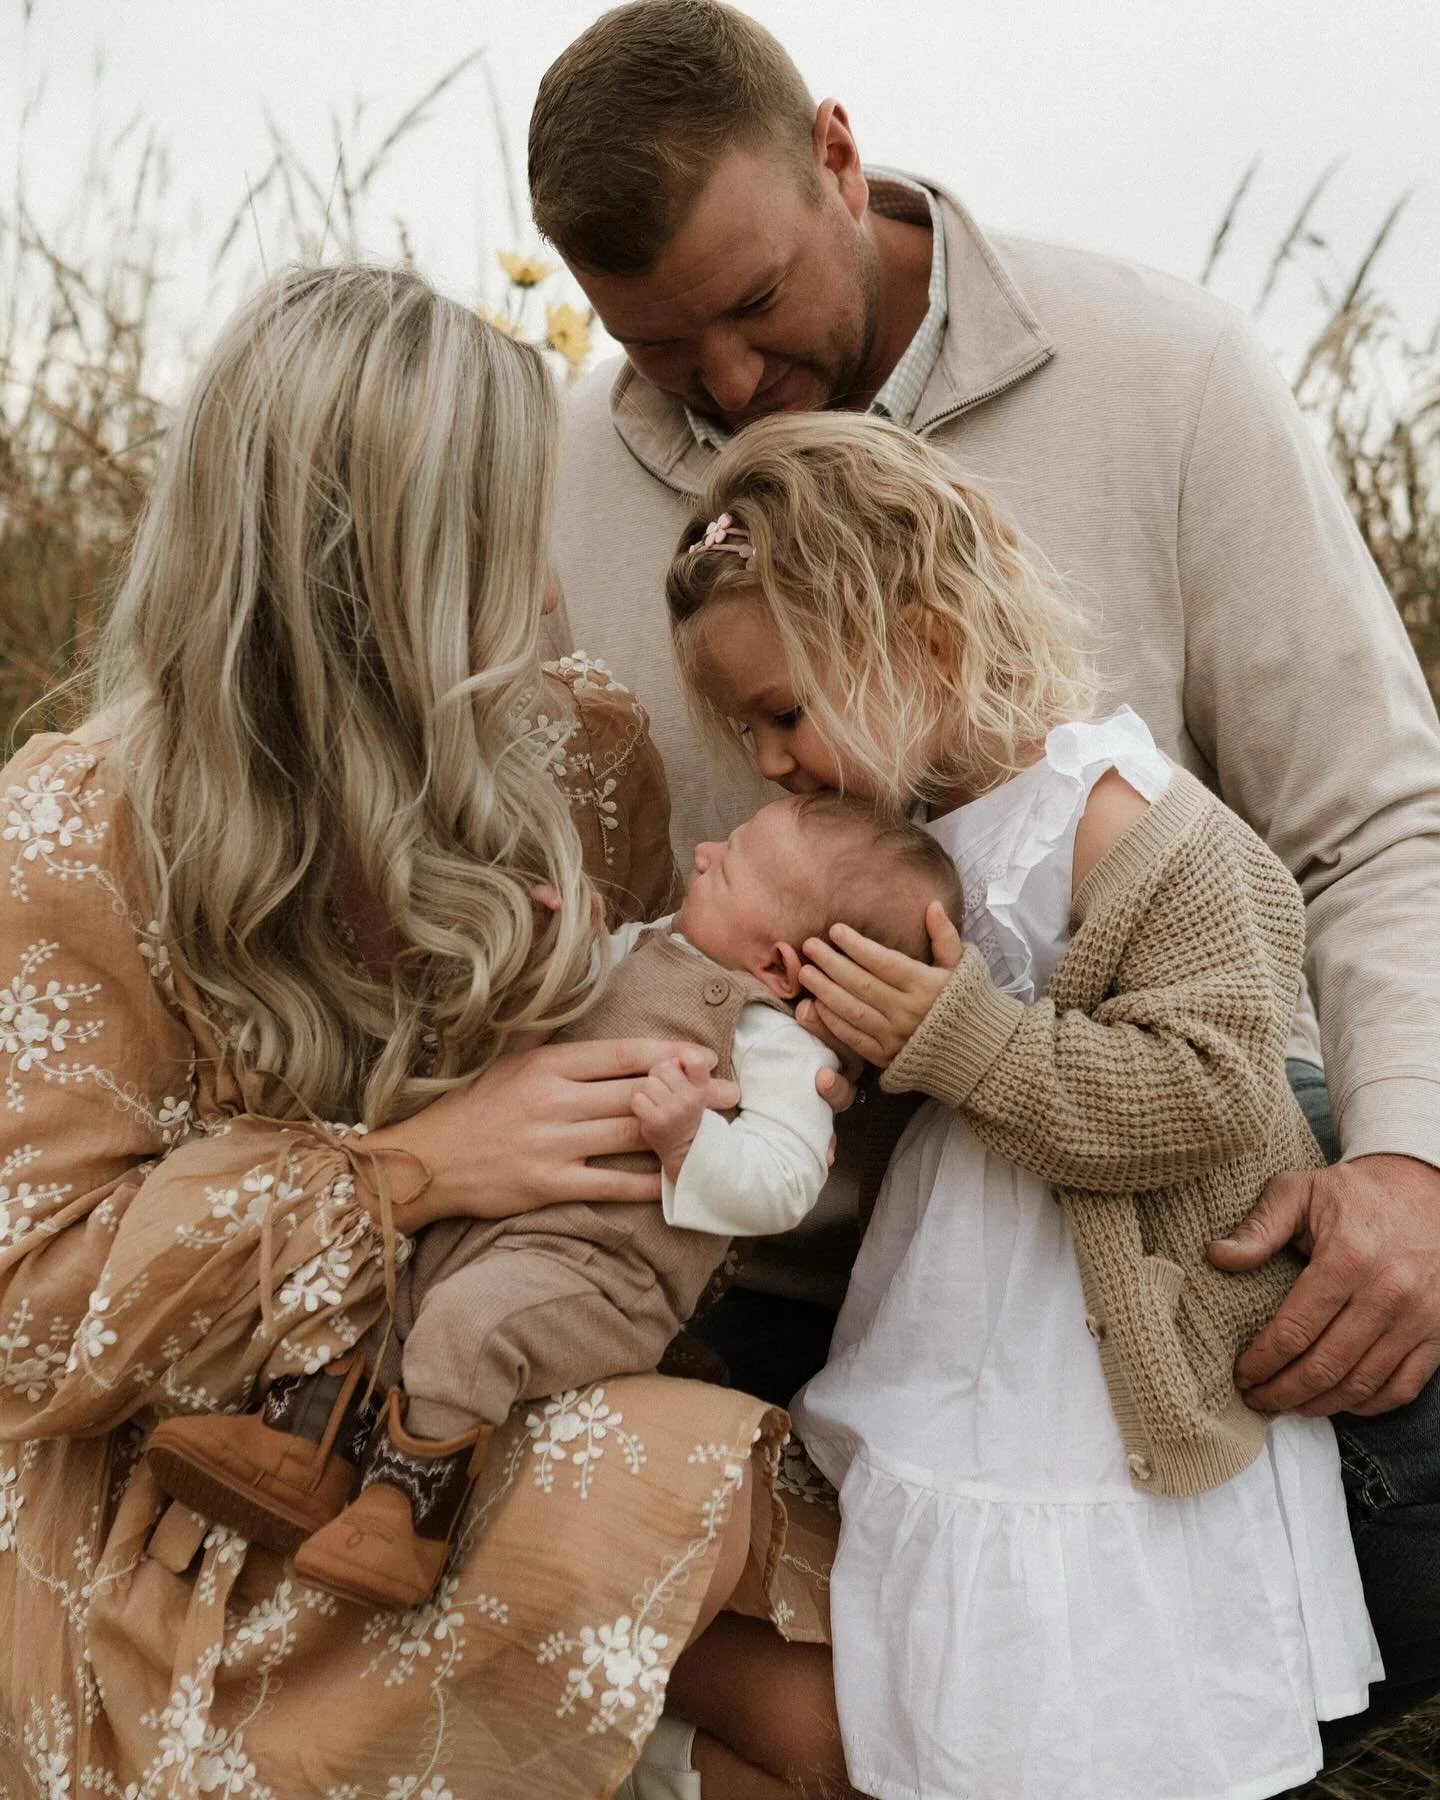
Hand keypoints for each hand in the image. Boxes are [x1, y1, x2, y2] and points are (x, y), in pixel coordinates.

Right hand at [362, 1038, 740, 1226]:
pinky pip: (609, 1183)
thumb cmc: (470, 1107)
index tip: (704, 1055)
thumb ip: (543, 1030)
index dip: (668, 1054)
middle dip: (690, 1091)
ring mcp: (551, 1143)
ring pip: (630, 1134)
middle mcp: (553, 1100)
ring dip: (677, 1131)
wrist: (425, 1162)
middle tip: (731, 1092)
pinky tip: (674, 1178)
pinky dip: (645, 1182)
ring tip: (716, 1131)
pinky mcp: (547, 1184)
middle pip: (637, 1092)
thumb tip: (568, 986)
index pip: (621, 1053)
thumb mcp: (506, 1059)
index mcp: (548, 1064)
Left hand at [631, 1049, 714, 1181]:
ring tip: (656, 1102)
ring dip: (646, 1091)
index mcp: (702, 1087)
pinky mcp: (656, 1122)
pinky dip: (638, 1104)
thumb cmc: (685, 1111)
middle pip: (662, 1068)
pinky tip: (647, 1112)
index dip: (685, 1057)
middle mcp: (691, 1099)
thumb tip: (679, 1053)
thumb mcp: (696, 1089)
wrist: (683, 1149)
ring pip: (647, 1083)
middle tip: (665, 1091)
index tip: (683, 1061)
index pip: (696, 1060)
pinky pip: (636, 1098)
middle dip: (658, 1076)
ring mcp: (674, 1111)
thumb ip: (689, 1067)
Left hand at [798, 901, 963, 1066]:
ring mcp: (896, 1037)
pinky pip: (853, 1038)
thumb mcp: (960, 966)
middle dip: (832, 964)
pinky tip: (815, 1004)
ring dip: (825, 991)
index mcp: (926, 986)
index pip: (884, 962)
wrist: (976, 1051)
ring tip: (805, 972)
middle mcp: (909, 1012)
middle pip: (862, 984)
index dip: (857, 946)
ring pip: (853, 1011)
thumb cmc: (964, 1001)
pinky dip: (832, 1021)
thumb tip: (933, 905)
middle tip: (809, 946)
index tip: (836, 930)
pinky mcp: (885, 1057)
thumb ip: (945, 936)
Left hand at [1208, 1154, 1439, 1414]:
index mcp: (1349, 1259)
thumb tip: (1216, 1256)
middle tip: (1256, 1398)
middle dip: (1283, 1392)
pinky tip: (1336, 1401)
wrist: (1425, 1190)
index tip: (1240, 1374)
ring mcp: (1419, 1319)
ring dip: (1319, 1405)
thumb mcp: (1298, 1192)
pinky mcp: (1439, 1333)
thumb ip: (1257, 1227)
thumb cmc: (1353, 1194)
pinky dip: (1366, 1405)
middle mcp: (1388, 1294)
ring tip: (1287, 1404)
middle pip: (1325, 1366)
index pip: (1295, 1330)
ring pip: (1361, 1385)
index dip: (1262, 1361)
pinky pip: (1401, 1388)